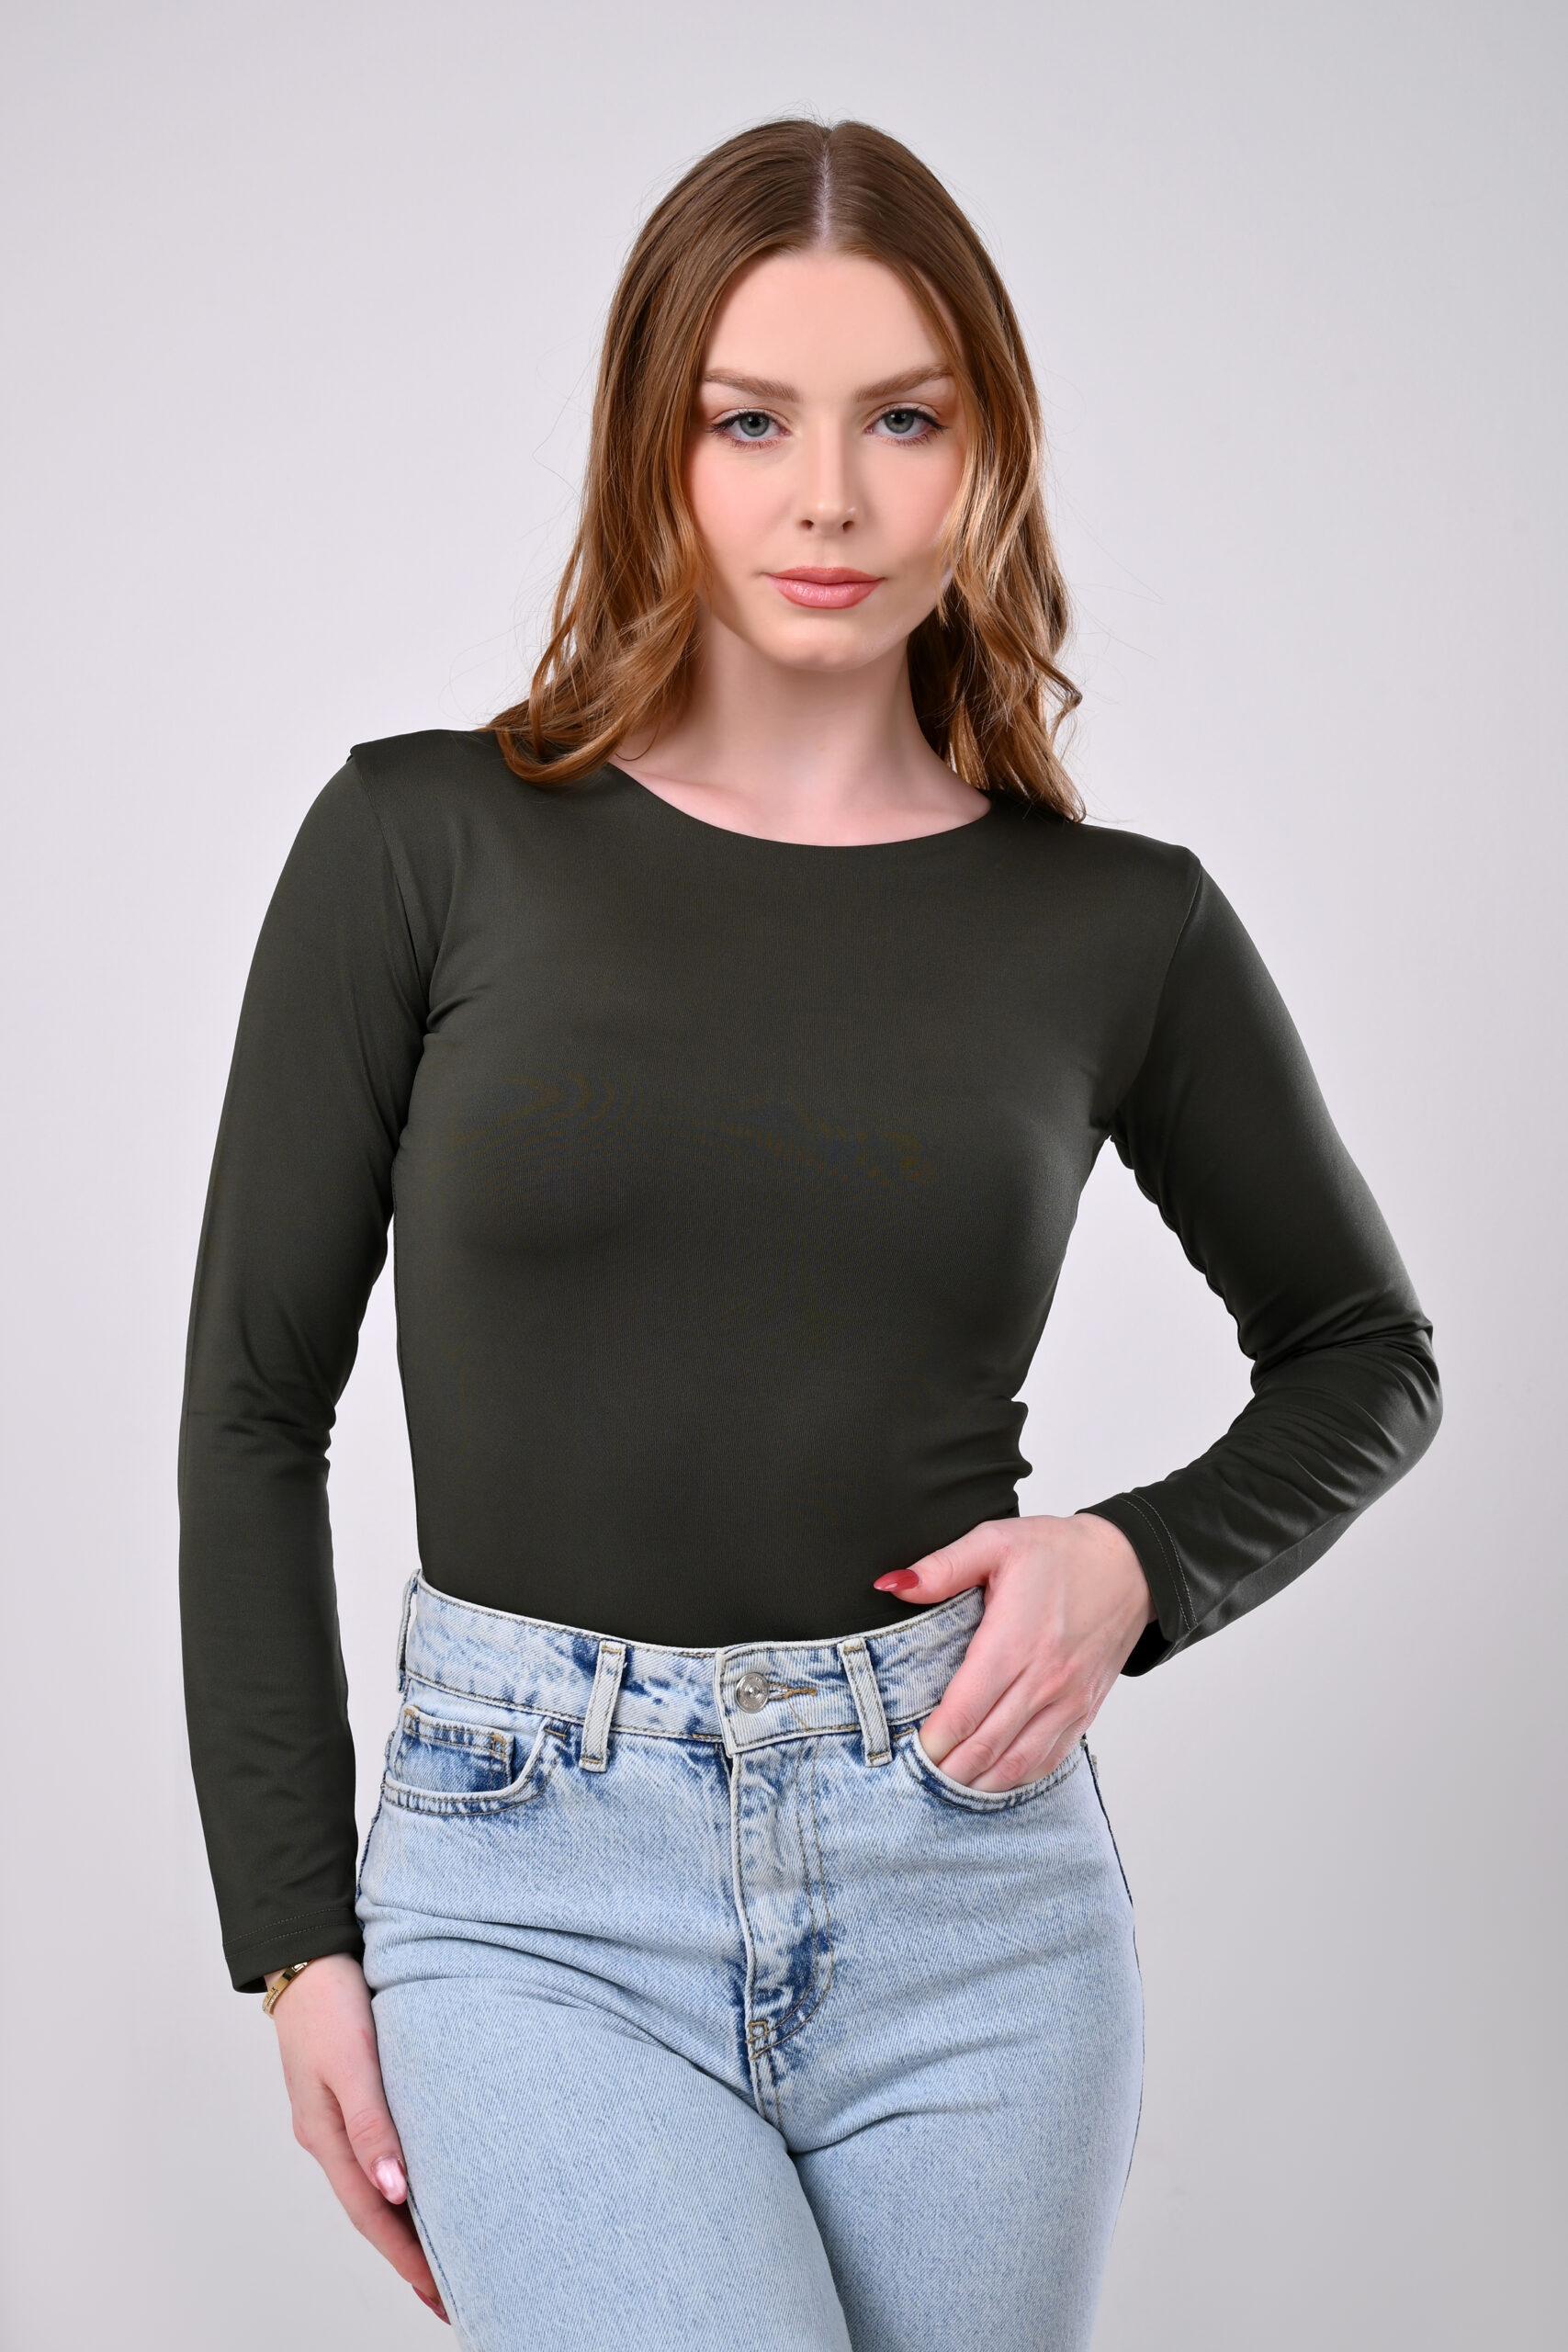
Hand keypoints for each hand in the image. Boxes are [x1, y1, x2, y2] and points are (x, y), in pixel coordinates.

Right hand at [268, 1953, 448, 2323]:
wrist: (308, 1952)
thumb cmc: (332, 2002)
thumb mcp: (353, 2062)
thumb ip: (373, 2124)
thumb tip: (395, 2190)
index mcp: (324, 2136)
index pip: (372, 2214)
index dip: (405, 2257)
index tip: (439, 2294)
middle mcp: (327, 2135)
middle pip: (372, 2210)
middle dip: (407, 2255)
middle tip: (447, 2295)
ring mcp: (334, 2116)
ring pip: (375, 2183)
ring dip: (404, 2222)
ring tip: (442, 2254)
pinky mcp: (349, 2092)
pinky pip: (377, 2152)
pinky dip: (399, 2181)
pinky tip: (420, 2185)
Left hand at [874, 1513, 1154, 1790]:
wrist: (1132, 1566)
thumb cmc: (1062, 1553)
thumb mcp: (996, 1541)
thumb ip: (942, 1567)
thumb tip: (891, 1585)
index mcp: (1015, 1642)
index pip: (965, 1711)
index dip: (933, 1740)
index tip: (908, 1750)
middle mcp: (1044, 1681)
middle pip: (986, 1746)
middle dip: (947, 1769)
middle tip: (916, 1777)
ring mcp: (1068, 1702)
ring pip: (1017, 1764)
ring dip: (979, 1782)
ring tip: (946, 1787)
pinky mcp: (1085, 1712)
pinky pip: (1048, 1760)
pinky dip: (1017, 1779)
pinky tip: (991, 1780)